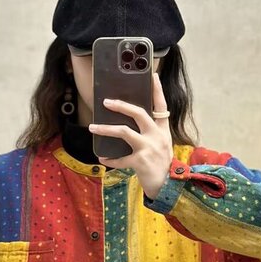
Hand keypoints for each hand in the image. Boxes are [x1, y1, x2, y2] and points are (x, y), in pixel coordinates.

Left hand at [89, 72, 172, 200]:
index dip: (157, 90)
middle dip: (121, 105)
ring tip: (92, 127)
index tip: (152, 75)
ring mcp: (148, 148)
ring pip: (124, 131)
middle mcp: (157, 136)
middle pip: (138, 113)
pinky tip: (102, 158)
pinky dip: (110, 159)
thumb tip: (130, 122)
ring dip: (106, 129)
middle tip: (106, 102)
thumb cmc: (161, 163)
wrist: (167, 186)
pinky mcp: (140, 161)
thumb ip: (150, 132)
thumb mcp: (161, 144)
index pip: (161, 106)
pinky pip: (120, 159)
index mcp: (162, 130)